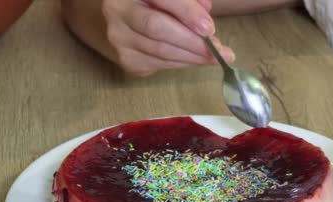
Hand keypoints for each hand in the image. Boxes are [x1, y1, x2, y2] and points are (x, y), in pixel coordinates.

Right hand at [102, 0, 234, 75]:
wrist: (114, 22)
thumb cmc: (148, 3)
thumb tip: (206, 11)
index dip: (187, 12)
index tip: (209, 28)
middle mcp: (118, 12)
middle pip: (158, 29)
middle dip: (193, 42)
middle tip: (219, 51)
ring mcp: (120, 39)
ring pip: (161, 51)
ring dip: (193, 57)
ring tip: (215, 57)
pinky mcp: (127, 60)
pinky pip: (161, 65)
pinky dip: (183, 63)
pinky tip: (196, 59)